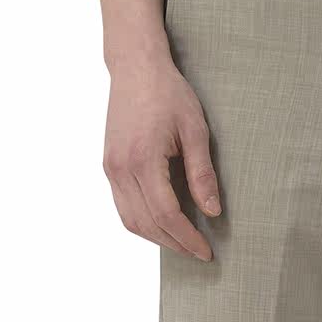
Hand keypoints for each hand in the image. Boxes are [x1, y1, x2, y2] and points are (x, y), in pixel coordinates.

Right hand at [103, 54, 220, 260]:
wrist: (136, 69)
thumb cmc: (169, 94)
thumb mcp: (196, 131)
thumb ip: (202, 174)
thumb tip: (213, 211)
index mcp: (143, 160)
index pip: (166, 214)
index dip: (187, 238)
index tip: (207, 252)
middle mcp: (120, 169)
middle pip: (145, 223)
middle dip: (173, 244)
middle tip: (199, 253)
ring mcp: (110, 168)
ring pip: (129, 219)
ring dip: (156, 237)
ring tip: (183, 243)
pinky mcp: (109, 165)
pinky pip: (122, 205)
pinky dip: (142, 221)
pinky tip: (163, 223)